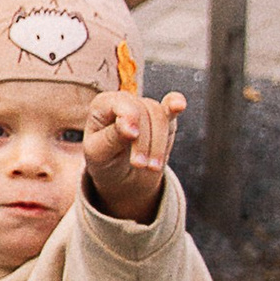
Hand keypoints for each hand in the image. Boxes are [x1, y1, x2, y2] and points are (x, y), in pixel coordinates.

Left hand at [80, 87, 185, 219]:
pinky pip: (170, 107)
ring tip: (152, 167)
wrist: (122, 178)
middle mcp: (124, 102)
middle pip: (143, 112)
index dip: (129, 117)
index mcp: (103, 106)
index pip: (121, 104)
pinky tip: (180, 105)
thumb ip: (111, 138)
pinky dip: (175, 104)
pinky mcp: (164, 118)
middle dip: (143, 141)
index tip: (132, 135)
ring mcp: (145, 108)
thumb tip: (130, 128)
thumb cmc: (104, 163)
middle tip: (139, 165)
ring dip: (158, 144)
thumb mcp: (100, 155)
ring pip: (160, 117)